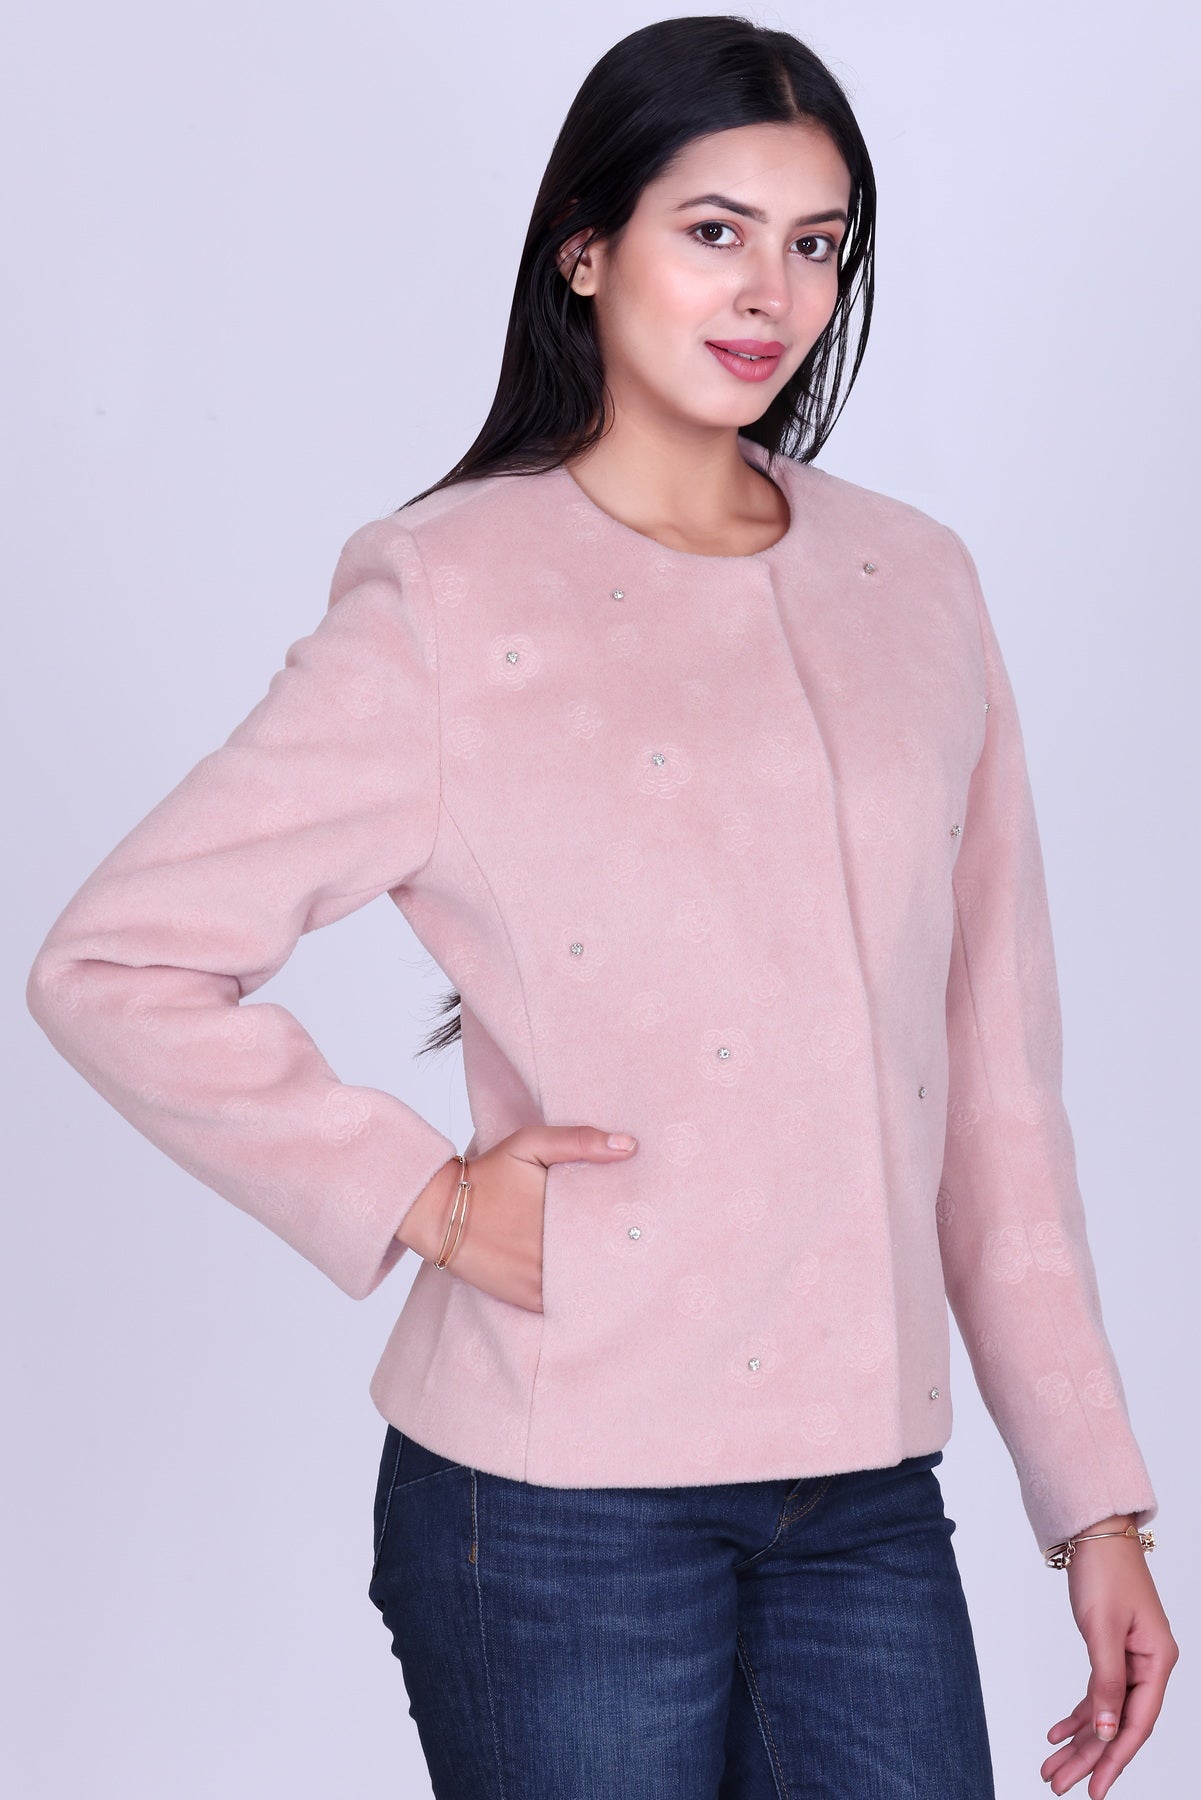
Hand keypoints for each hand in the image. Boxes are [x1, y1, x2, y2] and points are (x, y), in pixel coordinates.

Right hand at [395, 1124, 638, 1311]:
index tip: (658, 1229)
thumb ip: (579, 1141)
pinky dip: (582, 1303)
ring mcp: (538, 1280)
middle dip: (629, 1260)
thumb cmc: (489, 1173)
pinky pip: (564, 1306)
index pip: (615, 1232)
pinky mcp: (526, 1298)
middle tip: (659, 1258)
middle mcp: (551, 1253)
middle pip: (605, 1263)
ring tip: (641, 1282)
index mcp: (560, 1214)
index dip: (639, 1234)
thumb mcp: (530, 1143)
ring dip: (609, 1284)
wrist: (438, 1210)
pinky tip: (604, 1298)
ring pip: (588, 1289)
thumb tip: (630, 1146)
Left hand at [1040, 1516, 1178, 1795]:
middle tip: (1058, 1784)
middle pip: (1118, 1722)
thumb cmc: (1104, 1571)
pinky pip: (1096, 1692)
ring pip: (1104, 1711)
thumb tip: (1105, 1731)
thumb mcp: (1102, 1629)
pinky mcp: (1112, 1650)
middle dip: (1089, 1757)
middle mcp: (1149, 1665)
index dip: (1115, 1758)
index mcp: (1157, 1661)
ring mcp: (1131, 1658)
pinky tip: (1057, 1732)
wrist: (1095, 1531)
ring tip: (1051, 1767)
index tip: (1094, 1789)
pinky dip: (1077, 1713)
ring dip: (1079, 1740)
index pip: (1137, 1723)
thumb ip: (1106, 1682)